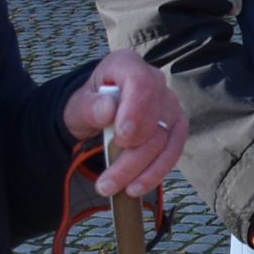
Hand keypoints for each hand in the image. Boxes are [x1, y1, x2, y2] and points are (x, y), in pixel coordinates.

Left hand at [64, 50, 186, 198]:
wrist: (96, 115)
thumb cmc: (89, 106)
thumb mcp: (77, 106)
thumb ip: (89, 107)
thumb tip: (107, 109)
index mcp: (127, 65)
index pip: (142, 83)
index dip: (136, 110)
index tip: (123, 138)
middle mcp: (155, 81)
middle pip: (153, 119)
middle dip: (131, 155)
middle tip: (106, 180)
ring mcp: (169, 105)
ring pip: (163, 140)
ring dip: (139, 170)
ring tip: (111, 188)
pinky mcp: (176, 127)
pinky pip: (173, 151)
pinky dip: (155, 173)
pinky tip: (136, 188)